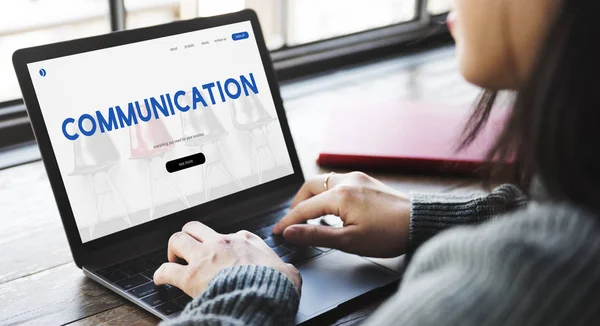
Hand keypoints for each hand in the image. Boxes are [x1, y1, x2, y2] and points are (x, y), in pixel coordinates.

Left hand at [154, 221, 301, 297]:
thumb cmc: (275, 284)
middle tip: (188, 249)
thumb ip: (284, 268)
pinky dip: (160, 273)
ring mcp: (204, 257)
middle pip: (195, 227)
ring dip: (173, 249)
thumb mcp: (287, 271)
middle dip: (189, 236)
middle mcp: (221, 243)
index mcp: (245, 240)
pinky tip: (160, 279)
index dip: (222, 244)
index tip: (222, 254)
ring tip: (173, 259)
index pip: (228, 234)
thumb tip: (289, 274)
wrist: (263, 295)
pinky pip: (166, 270)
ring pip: (178, 239)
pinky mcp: (191, 276)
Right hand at [272, 172, 410, 257]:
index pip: (304, 208)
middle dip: (297, 203)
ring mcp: (357, 178)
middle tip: (293, 221)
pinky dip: (327, 193)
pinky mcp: (366, 181)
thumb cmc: (389, 234)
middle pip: (310, 187)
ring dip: (312, 197)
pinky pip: (338, 182)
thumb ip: (316, 235)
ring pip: (323, 182)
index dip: (288, 221)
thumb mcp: (349, 241)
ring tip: (310, 216)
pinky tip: (331, 209)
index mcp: (340, 195)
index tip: (278, 232)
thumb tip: (291, 232)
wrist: (419, 222)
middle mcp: (346, 181)